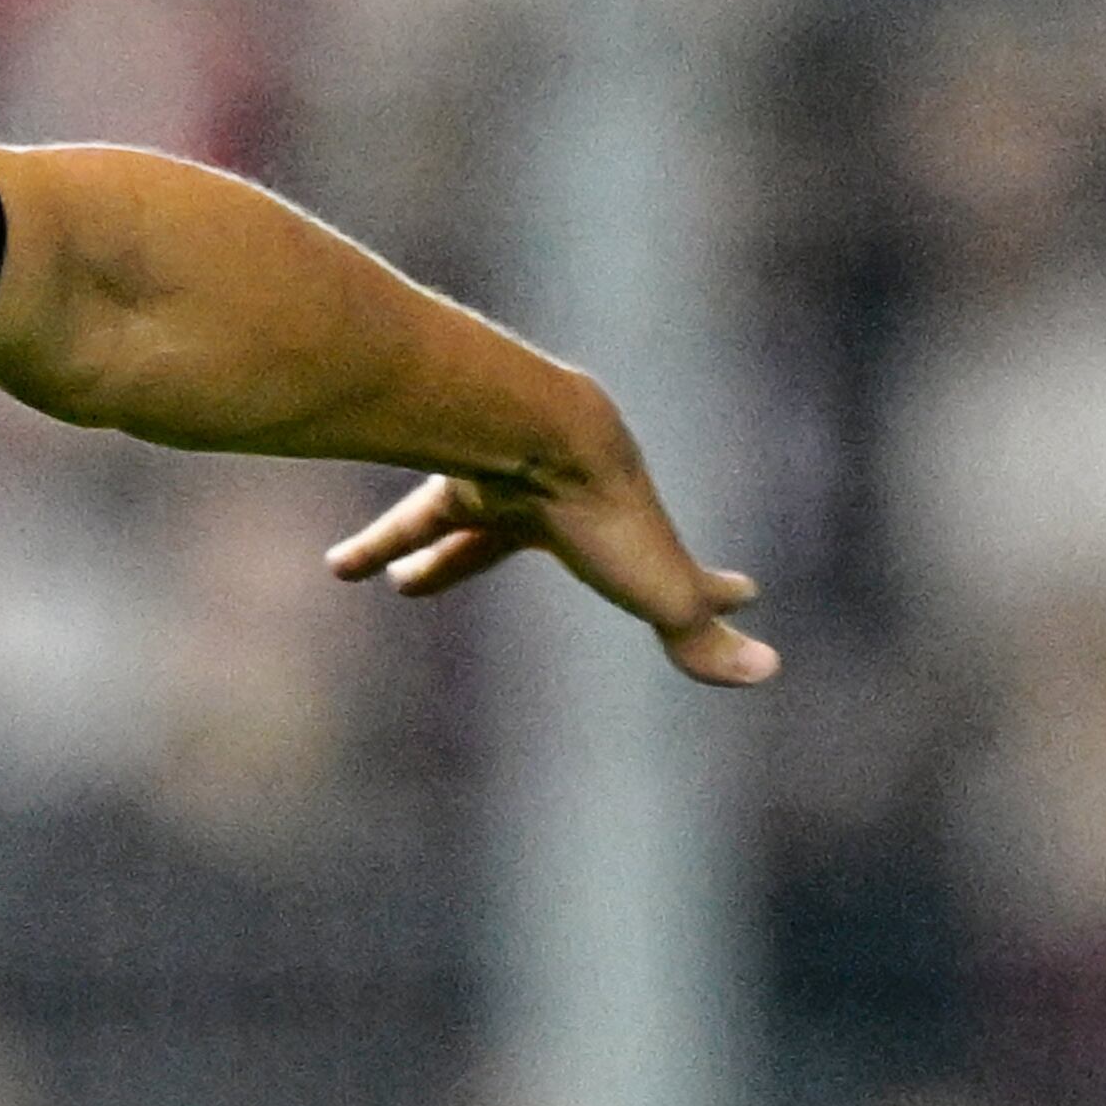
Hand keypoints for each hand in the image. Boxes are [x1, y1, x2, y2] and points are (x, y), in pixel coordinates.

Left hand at [326, 407, 776, 688]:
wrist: (547, 434)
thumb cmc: (610, 516)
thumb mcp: (660, 588)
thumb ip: (698, 633)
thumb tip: (767, 670)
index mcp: (614, 524)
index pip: (656, 560)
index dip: (690, 588)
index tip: (726, 585)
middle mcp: (546, 494)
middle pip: (502, 537)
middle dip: (470, 556)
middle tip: (435, 584)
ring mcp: (494, 479)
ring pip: (440, 519)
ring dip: (402, 547)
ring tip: (363, 574)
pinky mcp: (450, 477)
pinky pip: (404, 521)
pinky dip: (374, 548)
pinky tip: (337, 573)